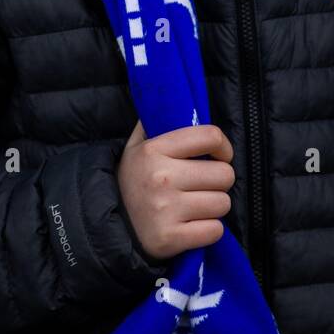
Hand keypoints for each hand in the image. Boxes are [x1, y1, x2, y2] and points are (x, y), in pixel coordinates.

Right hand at [116, 118, 234, 260]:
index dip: (223, 147)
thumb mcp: (136, 145)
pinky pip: (215, 231)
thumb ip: (155, 120)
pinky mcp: (170, 238)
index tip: (219, 156)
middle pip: (224, 174)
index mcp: (155, 149)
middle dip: (218, 181)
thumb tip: (175, 95)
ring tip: (195, 206)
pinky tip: (192, 226)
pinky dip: (208, 231)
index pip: (210, 136)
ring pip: (223, 204)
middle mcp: (161, 177)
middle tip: (202, 186)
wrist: (109, 226)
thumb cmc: (133, 181)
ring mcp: (166, 210)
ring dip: (214, 207)